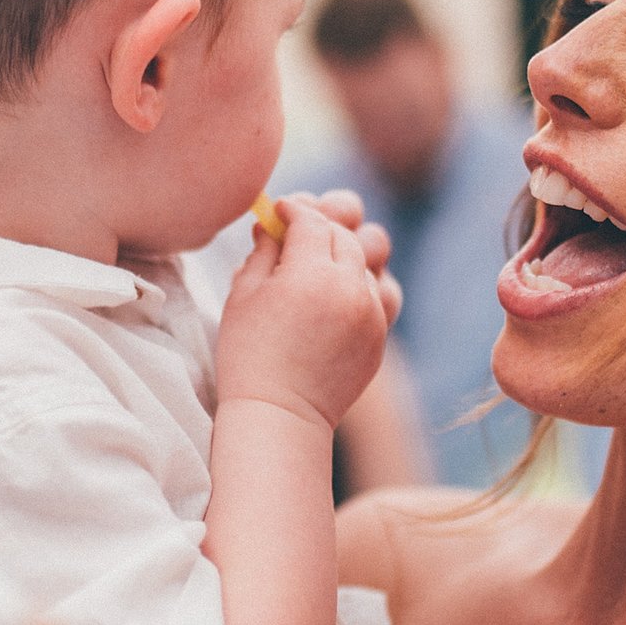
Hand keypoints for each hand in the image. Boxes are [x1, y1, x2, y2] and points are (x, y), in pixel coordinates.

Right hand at [216, 196, 395, 430]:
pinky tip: (339, 291)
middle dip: (320, 226)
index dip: (294, 210)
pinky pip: (382, 291)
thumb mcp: (243, 294)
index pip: (312, 220)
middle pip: (344, 234)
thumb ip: (264, 249)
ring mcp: (371, 313)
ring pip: (371, 257)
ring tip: (323, 263)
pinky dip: (363, 284)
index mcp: (311, 274)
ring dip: (347, 251)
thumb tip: (275, 223)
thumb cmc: (249, 353)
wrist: (280, 415)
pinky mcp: (380, 334)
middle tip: (297, 234)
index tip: (280, 211)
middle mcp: (350, 288)